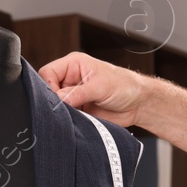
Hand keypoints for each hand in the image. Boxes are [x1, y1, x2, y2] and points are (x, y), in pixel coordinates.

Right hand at [37, 51, 151, 126]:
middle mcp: (70, 79)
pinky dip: (67, 121)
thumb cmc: (125, 86)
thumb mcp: (100, 87)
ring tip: (75, 115)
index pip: (47, 73)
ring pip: (55, 105)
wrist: (139, 105)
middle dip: (54, 101)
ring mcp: (73, 95)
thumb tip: (58, 100)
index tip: (57, 100)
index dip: (48, 86)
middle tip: (65, 110)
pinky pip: (64, 116)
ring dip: (62, 112)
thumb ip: (77, 93)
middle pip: (48, 89)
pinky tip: (76, 121)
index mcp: (73, 64)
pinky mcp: (77, 110)